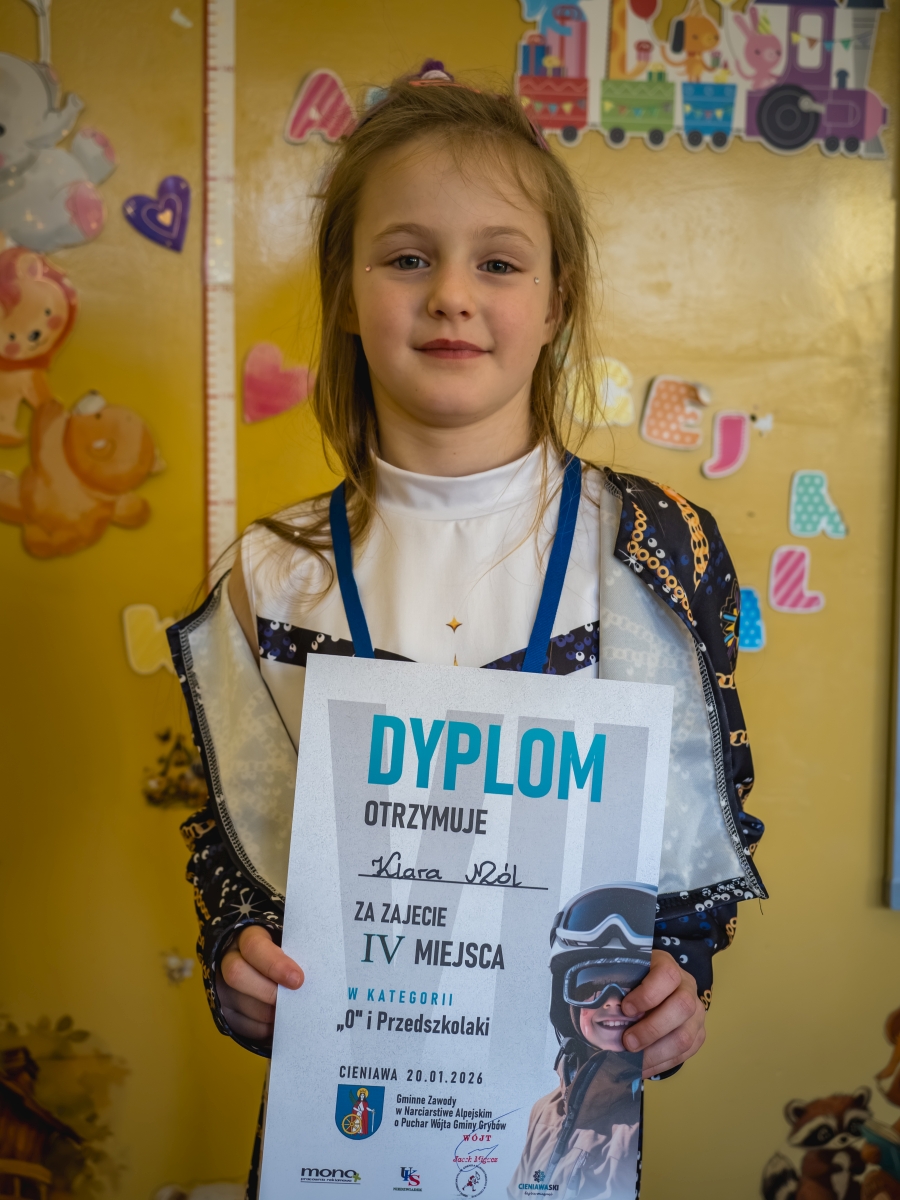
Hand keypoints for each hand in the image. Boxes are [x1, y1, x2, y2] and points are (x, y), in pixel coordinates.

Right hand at [217, 926, 303, 1042]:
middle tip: (292, 1002)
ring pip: (237, 1001)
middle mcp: (230, 958)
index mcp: (249, 936)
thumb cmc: (286, 951)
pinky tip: (276, 1025)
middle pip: (237, 974)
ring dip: (265, 1013)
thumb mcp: (290, 944)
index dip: (274, 964)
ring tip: (288, 1015)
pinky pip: (237, 1022)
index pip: (254, 946)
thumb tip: (316, 974)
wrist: (267, 960)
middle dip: (267, 992)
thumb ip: (297, 954)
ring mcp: (223, 984)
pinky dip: (260, 1028)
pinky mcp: (223, 1007)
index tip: (298, 980)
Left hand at [620, 948, 705, 1077]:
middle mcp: (687, 987)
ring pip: (685, 1037)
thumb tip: (591, 1005)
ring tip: (633, 1060)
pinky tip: (642, 1068)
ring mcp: (696, 1012)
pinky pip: (685, 1054)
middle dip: (652, 1029)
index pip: (667, 975)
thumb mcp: (626, 972)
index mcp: (667, 965)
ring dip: (656, 1053)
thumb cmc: (635, 979)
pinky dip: (661, 1064)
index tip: (626, 1009)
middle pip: (681, 1008)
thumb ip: (615, 983)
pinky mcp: (697, 1034)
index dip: (648, 994)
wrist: (658, 985)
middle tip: (628, 1042)